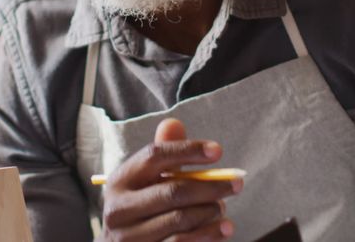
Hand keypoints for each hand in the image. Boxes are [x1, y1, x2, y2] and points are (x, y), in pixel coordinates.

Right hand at [99, 118, 240, 240]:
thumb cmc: (142, 208)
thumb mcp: (147, 181)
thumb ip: (163, 154)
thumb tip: (174, 123)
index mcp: (121, 180)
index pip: (155, 156)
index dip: (188, 150)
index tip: (218, 151)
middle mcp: (118, 208)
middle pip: (172, 191)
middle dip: (210, 187)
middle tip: (236, 184)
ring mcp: (127, 237)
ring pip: (180, 220)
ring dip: (210, 213)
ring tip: (224, 208)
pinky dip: (207, 235)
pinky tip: (222, 229)